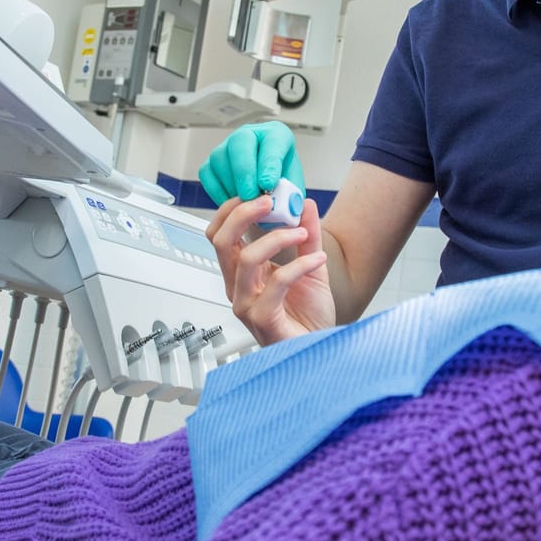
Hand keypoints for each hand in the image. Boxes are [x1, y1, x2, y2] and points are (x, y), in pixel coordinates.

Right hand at [199, 121, 304, 204]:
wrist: (269, 196)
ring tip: (244, 203)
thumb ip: (290, 196)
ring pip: (220, 159)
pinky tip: (232, 203)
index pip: (273, 140)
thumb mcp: (294, 191)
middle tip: (250, 195)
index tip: (268, 184)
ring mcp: (227, 148)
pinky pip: (207, 174)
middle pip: (240, 142)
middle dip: (245, 172)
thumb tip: (282, 204)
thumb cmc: (283, 186)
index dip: (269, 163)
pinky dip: (218, 192)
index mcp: (276, 135)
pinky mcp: (211, 163)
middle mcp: (250, 136)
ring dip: (231, 185)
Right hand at [206, 192, 335, 344]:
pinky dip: (299, 266)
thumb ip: (307, 236)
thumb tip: (304, 204)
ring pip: (245, 260)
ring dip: (277, 238)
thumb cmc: (309, 316)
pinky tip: (318, 260)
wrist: (321, 347)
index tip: (258, 193)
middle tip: (269, 202)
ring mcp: (246, 304)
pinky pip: (276, 284)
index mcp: (242, 273)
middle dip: (243, 214)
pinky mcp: (262, 319)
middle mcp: (238, 287)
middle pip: (221, 242)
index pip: (219, 234)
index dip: (231, 210)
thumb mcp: (310, 266)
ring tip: (302, 232)